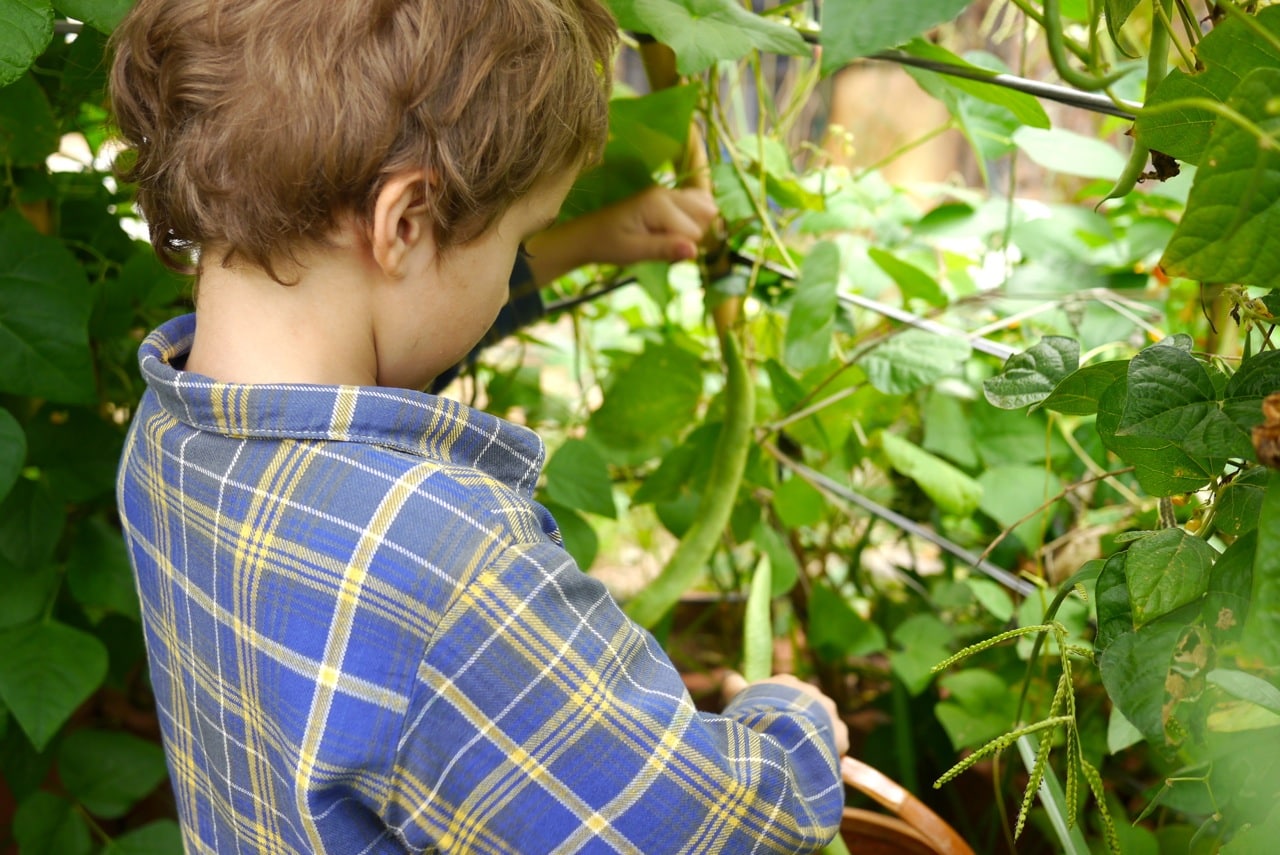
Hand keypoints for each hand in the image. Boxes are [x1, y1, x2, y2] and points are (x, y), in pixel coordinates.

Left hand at [523, 186, 717, 284]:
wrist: (589, 234)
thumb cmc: (608, 244)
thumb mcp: (634, 252)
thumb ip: (664, 249)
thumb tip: (695, 251)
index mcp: (659, 203)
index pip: (694, 232)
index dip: (682, 249)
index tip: (660, 254)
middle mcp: (667, 192)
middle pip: (705, 216)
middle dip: (692, 236)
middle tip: (664, 246)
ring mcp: (668, 192)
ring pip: (705, 208)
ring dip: (694, 228)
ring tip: (669, 238)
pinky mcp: (668, 197)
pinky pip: (697, 202)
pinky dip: (694, 218)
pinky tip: (678, 229)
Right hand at [723, 671, 849, 757]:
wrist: (784, 733)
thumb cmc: (757, 713)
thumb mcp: (738, 697)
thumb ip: (733, 685)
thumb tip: (728, 674)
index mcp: (787, 682)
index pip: (783, 692)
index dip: (774, 709)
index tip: (767, 723)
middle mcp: (811, 692)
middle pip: (804, 708)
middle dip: (796, 722)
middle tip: (782, 742)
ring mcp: (828, 712)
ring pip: (821, 726)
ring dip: (812, 738)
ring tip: (798, 758)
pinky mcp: (841, 734)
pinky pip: (834, 746)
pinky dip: (825, 754)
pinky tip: (813, 767)